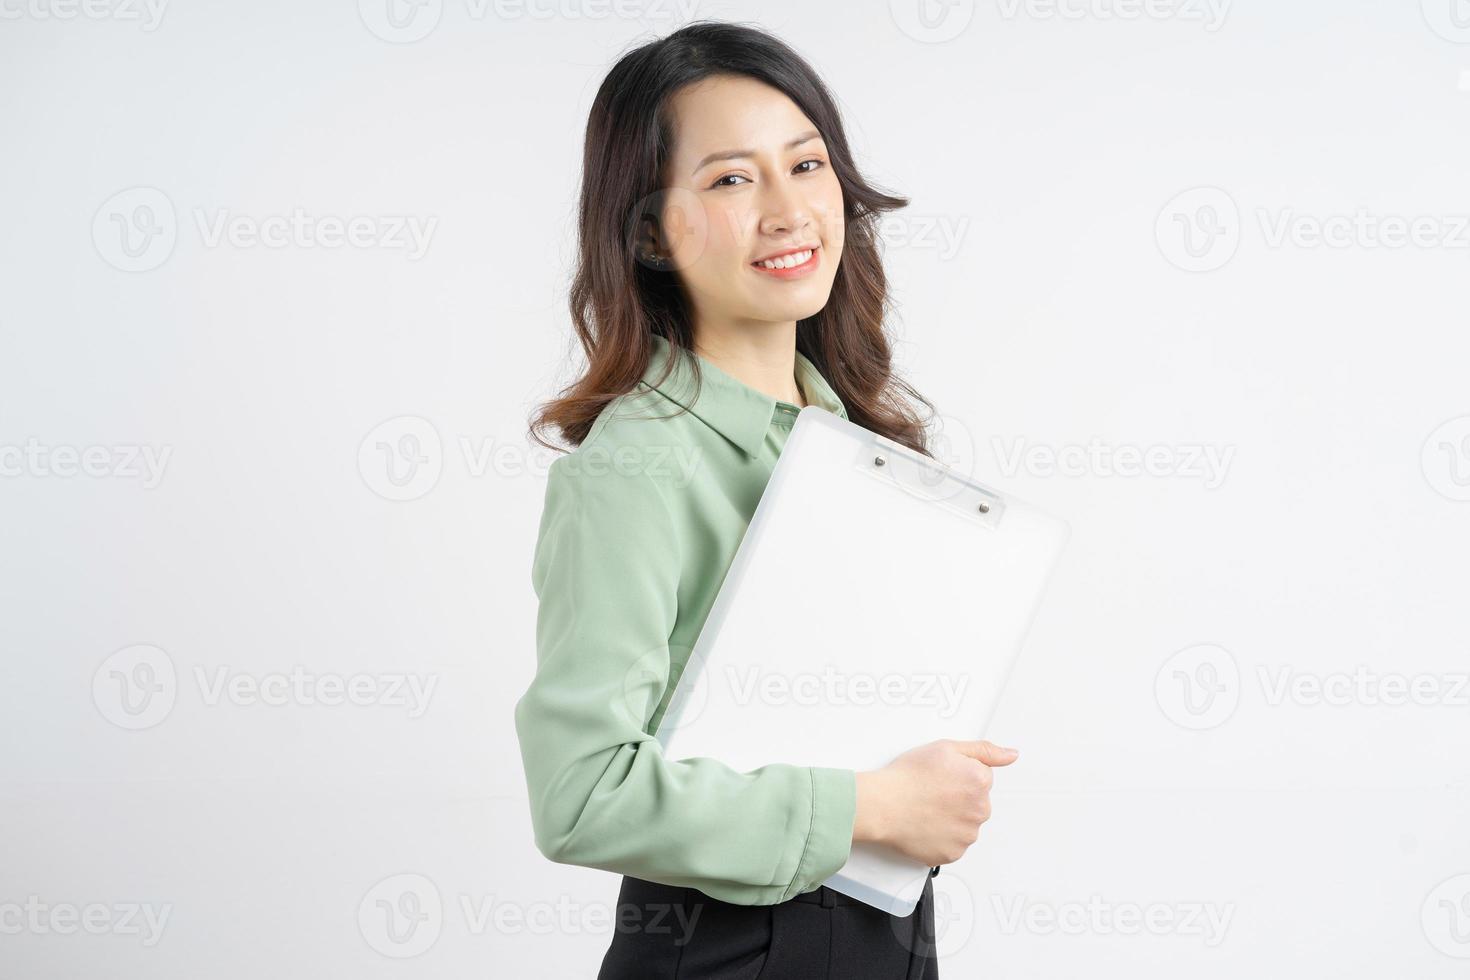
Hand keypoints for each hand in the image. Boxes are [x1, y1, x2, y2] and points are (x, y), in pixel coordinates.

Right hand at [852, 738, 1018, 866]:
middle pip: (976, 802)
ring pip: (965, 824)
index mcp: (980, 782)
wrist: (882, 805)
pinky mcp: (952, 854)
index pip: (981, 777)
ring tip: (926, 809)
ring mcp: (966, 835)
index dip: (959, 774)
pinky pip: (953, 844)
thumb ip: (984, 751)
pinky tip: (926, 824)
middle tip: (932, 793)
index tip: (942, 777)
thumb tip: (1012, 755)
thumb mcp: (946, 747)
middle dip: (959, 797)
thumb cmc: (908, 776)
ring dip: (952, 818)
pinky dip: (942, 837)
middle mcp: (979, 811)